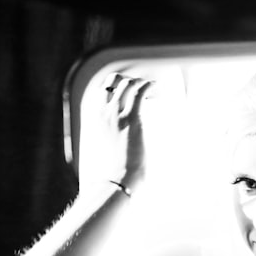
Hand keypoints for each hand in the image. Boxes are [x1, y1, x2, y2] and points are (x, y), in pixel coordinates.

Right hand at [102, 73, 153, 190]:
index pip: (104, 89)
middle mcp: (105, 113)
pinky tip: (156, 87)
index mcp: (99, 117)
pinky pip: (139, 92)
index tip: (132, 90)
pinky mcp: (132, 119)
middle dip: (131, 80)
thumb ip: (116, 133)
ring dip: (142, 82)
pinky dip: (149, 86)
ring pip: (128, 84)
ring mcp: (117, 114)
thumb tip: (128, 134)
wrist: (122, 175)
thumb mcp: (113, 144)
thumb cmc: (120, 165)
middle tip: (145, 90)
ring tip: (154, 90)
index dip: (118, 84)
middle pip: (114, 81)